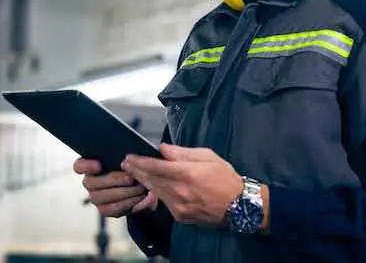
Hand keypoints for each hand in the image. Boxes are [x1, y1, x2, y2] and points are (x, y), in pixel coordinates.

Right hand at [73, 158, 157, 217]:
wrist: (144, 184)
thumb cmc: (134, 167)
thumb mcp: (130, 157)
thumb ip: (126, 154)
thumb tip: (126, 157)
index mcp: (92, 165)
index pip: (79, 166)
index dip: (85, 166)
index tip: (98, 165)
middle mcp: (91, 181)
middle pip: (90, 183)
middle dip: (112, 180)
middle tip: (130, 178)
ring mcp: (96, 196)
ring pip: (100, 197)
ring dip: (122, 192)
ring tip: (138, 187)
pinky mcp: (105, 209)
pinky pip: (111, 209)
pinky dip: (126, 203)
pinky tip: (138, 197)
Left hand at [121, 144, 242, 226]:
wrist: (239, 206)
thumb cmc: (225, 178)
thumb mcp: (207, 156)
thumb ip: (183, 153)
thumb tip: (163, 149)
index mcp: (187, 173)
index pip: (156, 167)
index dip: (140, 162)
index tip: (129, 158)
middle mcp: (180, 191)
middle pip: (151, 180)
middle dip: (136, 171)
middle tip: (125, 164)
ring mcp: (179, 206)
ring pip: (155, 191)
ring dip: (143, 181)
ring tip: (134, 173)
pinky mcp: (180, 216)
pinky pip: (164, 202)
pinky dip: (156, 192)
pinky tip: (151, 186)